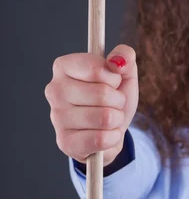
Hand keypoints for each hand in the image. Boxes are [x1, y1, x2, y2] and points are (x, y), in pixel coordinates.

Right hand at [44, 44, 138, 166]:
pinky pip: (101, 139)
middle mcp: (54, 90)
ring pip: (105, 117)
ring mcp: (57, 117)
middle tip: (112, 103)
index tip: (112, 82)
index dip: (114, 78)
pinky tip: (105, 134)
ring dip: (117, 119)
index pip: (96, 68)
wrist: (111, 131)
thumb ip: (124, 56)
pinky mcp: (65, 142)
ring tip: (109, 119)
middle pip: (102, 94)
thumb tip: (117, 61)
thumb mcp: (124, 73)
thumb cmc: (113, 99)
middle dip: (118, 101)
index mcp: (64, 66)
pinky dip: (112, 137)